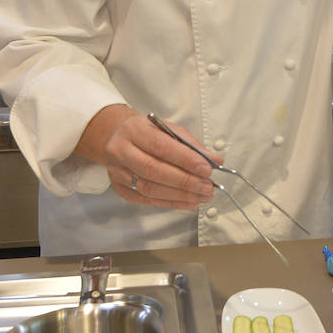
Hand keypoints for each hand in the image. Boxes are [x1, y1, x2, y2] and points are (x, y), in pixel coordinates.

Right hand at [78, 106, 217, 208]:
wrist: (119, 140)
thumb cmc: (149, 134)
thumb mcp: (170, 131)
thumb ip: (191, 145)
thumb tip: (215, 161)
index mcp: (134, 130)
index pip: (161, 146)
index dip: (185, 159)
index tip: (206, 169)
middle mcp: (121, 151)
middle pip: (153, 170)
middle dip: (184, 181)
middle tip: (207, 187)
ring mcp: (118, 172)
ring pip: (149, 188)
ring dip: (180, 195)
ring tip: (202, 196)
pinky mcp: (120, 189)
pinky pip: (147, 200)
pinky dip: (171, 203)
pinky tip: (189, 202)